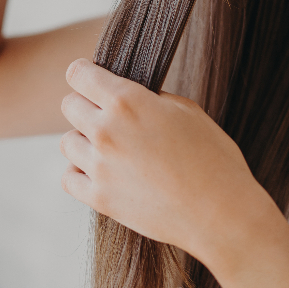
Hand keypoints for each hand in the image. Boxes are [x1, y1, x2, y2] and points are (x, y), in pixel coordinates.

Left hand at [60, 59, 275, 263]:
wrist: (221, 213)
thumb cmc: (213, 158)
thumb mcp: (188, 111)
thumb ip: (151, 98)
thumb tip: (132, 96)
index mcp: (128, 101)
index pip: (78, 74)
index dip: (85, 74)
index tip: (92, 80)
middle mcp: (106, 130)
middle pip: (68, 105)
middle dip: (86, 105)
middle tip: (109, 115)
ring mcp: (99, 167)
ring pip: (67, 141)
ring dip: (84, 140)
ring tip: (111, 147)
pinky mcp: (99, 198)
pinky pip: (69, 177)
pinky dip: (81, 172)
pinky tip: (102, 171)